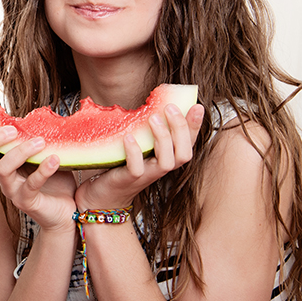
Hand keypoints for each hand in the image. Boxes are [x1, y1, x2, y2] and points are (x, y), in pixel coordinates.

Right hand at [0, 105, 76, 231]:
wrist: (65, 208)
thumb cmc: (51, 178)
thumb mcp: (39, 151)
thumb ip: (31, 135)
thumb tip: (34, 110)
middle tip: (12, 130)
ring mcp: (11, 188)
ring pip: (2, 169)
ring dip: (20, 152)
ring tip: (40, 142)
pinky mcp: (26, 201)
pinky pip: (30, 185)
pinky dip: (43, 170)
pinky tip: (54, 159)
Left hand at [75, 103, 204, 210]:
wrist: (104, 195)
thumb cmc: (123, 167)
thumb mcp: (139, 147)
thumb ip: (148, 131)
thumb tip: (154, 104)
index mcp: (166, 158)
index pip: (188, 143)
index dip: (194, 126)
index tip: (197, 106)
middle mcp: (160, 168)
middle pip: (183, 153)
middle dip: (180, 129)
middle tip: (170, 108)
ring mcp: (146, 175)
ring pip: (165, 162)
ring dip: (162, 138)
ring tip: (153, 118)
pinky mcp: (128, 179)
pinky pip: (136, 168)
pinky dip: (134, 152)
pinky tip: (129, 137)